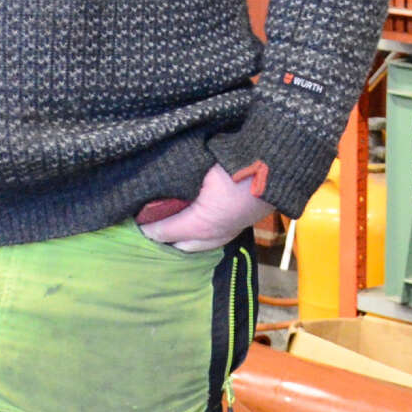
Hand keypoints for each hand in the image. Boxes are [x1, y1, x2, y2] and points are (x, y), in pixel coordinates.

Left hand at [138, 160, 271, 251]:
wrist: (277, 167)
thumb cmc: (238, 165)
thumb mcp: (200, 168)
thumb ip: (176, 180)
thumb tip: (154, 185)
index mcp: (200, 223)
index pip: (162, 232)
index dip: (146, 225)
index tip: (134, 218)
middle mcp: (212, 235)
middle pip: (178, 245)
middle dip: (162, 236)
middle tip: (149, 221)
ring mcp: (227, 234)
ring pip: (195, 246)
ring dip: (180, 238)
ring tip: (169, 223)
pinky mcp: (237, 228)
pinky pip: (211, 240)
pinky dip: (198, 236)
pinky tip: (193, 223)